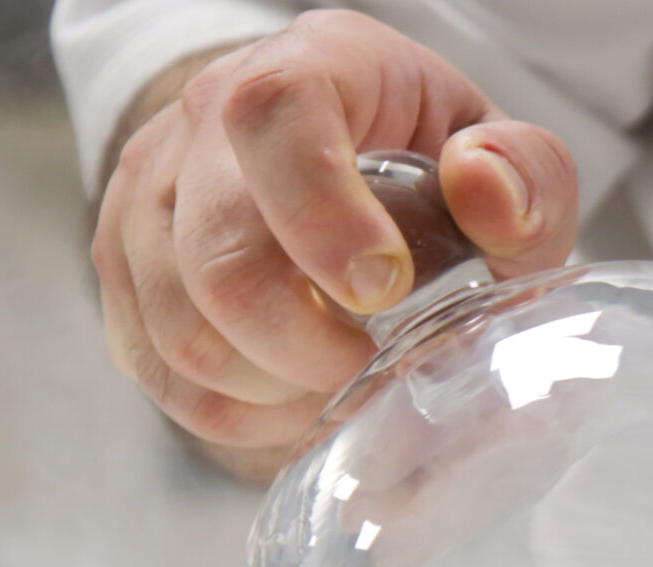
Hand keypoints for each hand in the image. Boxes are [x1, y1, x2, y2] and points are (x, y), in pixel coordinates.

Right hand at [91, 9, 577, 463]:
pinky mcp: (127, 267)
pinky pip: (157, 369)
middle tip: (372, 366)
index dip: (322, 216)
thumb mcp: (504, 158)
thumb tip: (486, 192)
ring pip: (180, 331)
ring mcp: (152, 195)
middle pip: (217, 257)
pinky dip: (232, 412)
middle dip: (304, 347)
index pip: (274, 116)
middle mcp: (206, 121)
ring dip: (271, 389)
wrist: (340, 162)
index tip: (384, 292)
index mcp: (313, 68)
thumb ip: (526, 176)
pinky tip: (291, 401)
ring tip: (337, 382)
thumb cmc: (430, 168)